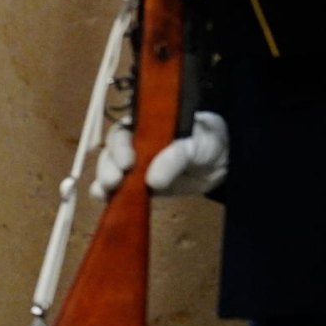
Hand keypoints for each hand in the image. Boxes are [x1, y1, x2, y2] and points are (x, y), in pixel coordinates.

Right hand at [91, 111, 228, 200]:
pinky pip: (120, 188)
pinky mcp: (138, 184)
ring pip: (110, 169)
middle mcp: (134, 142)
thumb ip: (175, 157)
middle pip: (112, 151)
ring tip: (104, 193)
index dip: (120, 146)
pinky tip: (105, 200)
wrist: (221, 163)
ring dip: (105, 181)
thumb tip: (151, 181)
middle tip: (113, 181)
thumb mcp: (196, 143)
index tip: (127, 163)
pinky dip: (109, 195)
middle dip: (109, 166)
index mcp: (145, 125)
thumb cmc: (207, 142)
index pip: (124, 131)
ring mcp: (135, 164)